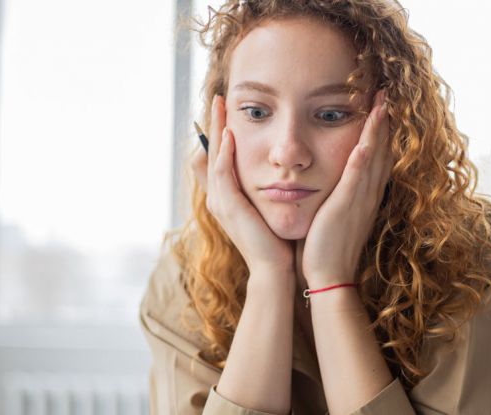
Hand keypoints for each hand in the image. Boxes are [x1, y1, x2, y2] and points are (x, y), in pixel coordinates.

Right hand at [191, 95, 294, 276]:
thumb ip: (267, 190)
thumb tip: (278, 171)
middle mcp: (218, 197)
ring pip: (213, 156)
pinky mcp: (228, 206)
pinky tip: (229, 134)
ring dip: (216, 129)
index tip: (227, 109)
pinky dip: (225, 152)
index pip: (219, 157)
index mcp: (227, 197)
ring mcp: (219, 202)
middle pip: (211, 151)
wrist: (275, 270)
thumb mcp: (269, 209)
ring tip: (219, 105)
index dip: (220, 132)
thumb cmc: (277, 242)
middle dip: (214, 123)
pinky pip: (222, 172)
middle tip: (218, 97)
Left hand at [301, 89, 393, 287]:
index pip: (376, 157)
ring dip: (378, 130)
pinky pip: (356, 179)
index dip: (380, 132)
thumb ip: (336, 196)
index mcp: (363, 196)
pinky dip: (363, 158)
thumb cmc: (326, 248)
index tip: (380, 108)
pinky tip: (366, 140)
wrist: (329, 277)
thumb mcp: (335, 215)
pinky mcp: (346, 208)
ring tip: (382, 103)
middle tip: (387, 94)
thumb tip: (328, 180)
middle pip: (381, 151)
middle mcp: (367, 194)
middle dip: (384, 122)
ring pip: (373, 158)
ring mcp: (359, 200)